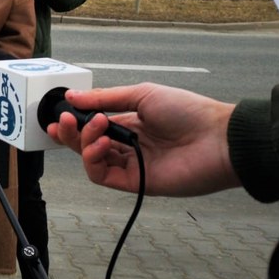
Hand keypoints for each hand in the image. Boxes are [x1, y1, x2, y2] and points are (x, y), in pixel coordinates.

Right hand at [48, 83, 239, 196]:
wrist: (218, 139)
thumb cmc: (188, 112)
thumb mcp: (142, 95)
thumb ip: (105, 98)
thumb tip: (72, 96)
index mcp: (129, 123)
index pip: (92, 126)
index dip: (73, 122)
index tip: (60, 114)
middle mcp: (127, 145)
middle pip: (86, 144)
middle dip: (70, 133)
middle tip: (65, 120)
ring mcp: (131, 165)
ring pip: (90, 160)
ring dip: (83, 143)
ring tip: (94, 127)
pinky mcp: (135, 183)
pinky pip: (102, 175)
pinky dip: (94, 159)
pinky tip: (103, 143)